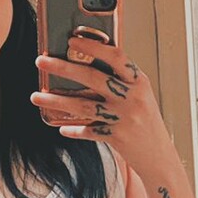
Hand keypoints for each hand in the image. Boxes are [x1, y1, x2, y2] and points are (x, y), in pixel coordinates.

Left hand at [31, 34, 176, 183]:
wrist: (160, 158)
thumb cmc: (147, 124)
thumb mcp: (141, 98)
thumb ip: (121, 83)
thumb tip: (88, 68)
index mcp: (140, 82)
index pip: (116, 56)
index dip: (93, 45)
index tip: (71, 39)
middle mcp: (133, 97)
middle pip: (93, 77)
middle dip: (63, 68)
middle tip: (41, 61)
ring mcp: (125, 117)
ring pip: (84, 105)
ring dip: (56, 101)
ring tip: (36, 96)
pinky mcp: (117, 136)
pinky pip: (89, 131)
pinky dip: (74, 130)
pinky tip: (62, 127)